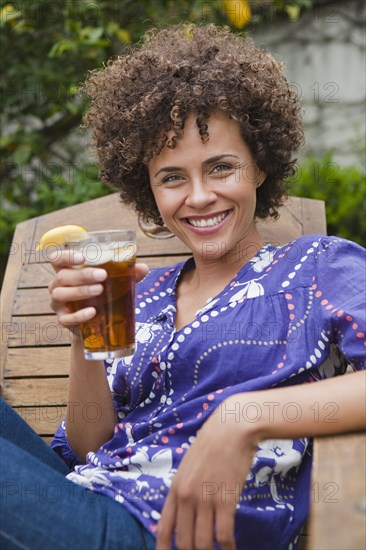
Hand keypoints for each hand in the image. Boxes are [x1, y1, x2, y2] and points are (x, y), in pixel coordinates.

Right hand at [48, 249, 148, 330]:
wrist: (98, 324)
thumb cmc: (103, 295)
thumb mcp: (114, 283)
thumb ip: (127, 274)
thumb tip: (143, 268)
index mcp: (67, 270)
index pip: (57, 259)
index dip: (66, 256)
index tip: (83, 257)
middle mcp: (58, 285)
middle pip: (62, 276)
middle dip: (82, 275)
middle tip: (103, 275)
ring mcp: (58, 303)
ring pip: (61, 294)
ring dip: (81, 291)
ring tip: (100, 290)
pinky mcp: (63, 320)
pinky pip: (67, 318)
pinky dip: (79, 315)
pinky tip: (93, 312)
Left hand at [156, 397, 257, 549]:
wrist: (231, 429)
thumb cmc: (212, 444)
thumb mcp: (189, 465)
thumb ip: (184, 488)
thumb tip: (183, 511)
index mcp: (175, 488)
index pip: (164, 528)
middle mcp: (186, 496)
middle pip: (183, 541)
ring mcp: (205, 499)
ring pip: (203, 543)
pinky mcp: (226, 499)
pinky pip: (224, 535)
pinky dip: (228, 548)